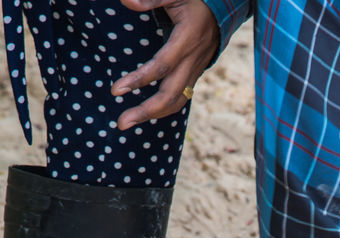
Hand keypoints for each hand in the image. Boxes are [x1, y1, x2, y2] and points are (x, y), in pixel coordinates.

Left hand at [111, 0, 220, 130]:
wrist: (223, 9)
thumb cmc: (195, 0)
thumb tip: (127, 1)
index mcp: (187, 39)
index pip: (162, 66)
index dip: (140, 80)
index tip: (115, 90)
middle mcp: (193, 59)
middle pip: (171, 94)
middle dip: (146, 111)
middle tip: (121, 123)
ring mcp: (196, 70)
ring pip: (178, 101)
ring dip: (154, 115)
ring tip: (128, 122)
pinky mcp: (194, 74)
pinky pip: (181, 97)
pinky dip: (164, 109)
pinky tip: (146, 113)